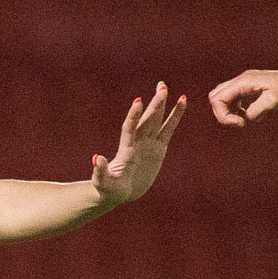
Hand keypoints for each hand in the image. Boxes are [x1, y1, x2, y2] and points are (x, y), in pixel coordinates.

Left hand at [93, 84, 185, 208]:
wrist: (120, 192)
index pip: (129, 129)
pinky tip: (182, 102)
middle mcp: (137, 142)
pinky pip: (168, 130)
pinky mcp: (158, 149)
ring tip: (166, 88)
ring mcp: (148, 144)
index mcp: (125, 149)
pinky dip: (175, 117)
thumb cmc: (108, 188)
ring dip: (162, 105)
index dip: (133, 116)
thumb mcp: (103, 182)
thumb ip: (100, 171)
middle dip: (155, 104)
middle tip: (162, 86)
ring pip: (157, 121)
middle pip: (147, 120)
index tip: (138, 101)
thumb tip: (96, 158)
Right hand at [208, 69, 277, 125]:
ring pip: (226, 98)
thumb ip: (255, 109)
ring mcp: (249, 85)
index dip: (223, 115)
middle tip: (240, 123)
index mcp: (245, 81)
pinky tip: (253, 117)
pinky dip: (239, 111)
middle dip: (222, 113)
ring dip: (230, 113)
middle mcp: (244, 80)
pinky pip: (237, 101)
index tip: (241, 124)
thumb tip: (245, 118)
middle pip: (216, 96)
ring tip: (245, 121)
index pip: (218, 98)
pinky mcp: (255, 90)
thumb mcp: (274, 101)